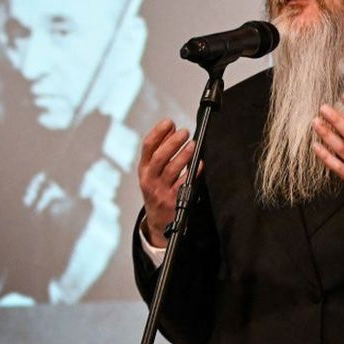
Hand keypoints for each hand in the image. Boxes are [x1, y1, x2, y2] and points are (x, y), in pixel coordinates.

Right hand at [137, 119, 196, 247]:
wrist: (158, 221)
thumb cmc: (157, 190)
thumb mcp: (153, 171)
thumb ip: (161, 150)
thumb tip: (171, 127)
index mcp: (144, 169)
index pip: (147, 147)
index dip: (158, 133)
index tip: (169, 122)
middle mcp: (149, 179)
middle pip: (159, 157)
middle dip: (172, 142)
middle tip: (184, 132)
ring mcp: (161, 191)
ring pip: (171, 170)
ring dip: (183, 155)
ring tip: (192, 144)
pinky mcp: (173, 201)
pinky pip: (184, 184)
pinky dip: (193, 172)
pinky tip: (200, 164)